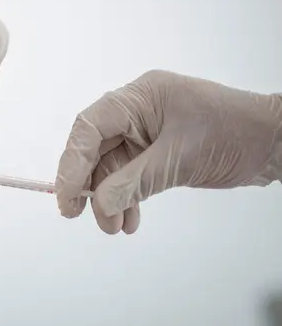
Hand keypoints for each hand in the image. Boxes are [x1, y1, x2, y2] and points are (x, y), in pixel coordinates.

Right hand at [55, 70, 281, 233]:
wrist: (275, 143)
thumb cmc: (236, 134)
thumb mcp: (180, 158)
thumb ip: (134, 181)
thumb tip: (100, 203)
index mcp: (140, 98)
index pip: (90, 127)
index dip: (72, 162)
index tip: (65, 195)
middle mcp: (138, 112)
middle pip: (96, 148)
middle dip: (89, 185)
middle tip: (79, 214)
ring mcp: (148, 131)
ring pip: (112, 167)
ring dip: (109, 198)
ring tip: (114, 227)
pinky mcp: (157, 151)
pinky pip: (131, 175)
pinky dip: (128, 198)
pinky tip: (130, 219)